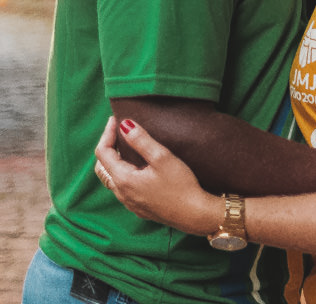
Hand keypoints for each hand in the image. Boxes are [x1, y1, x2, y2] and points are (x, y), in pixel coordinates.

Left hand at [94, 116, 222, 236]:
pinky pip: (122, 189)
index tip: (116, 119)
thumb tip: (124, 125)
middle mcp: (121, 193)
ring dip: (114, 162)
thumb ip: (141, 140)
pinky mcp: (139, 208)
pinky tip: (139, 170)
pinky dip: (123, 174)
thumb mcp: (162, 158)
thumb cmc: (181, 185)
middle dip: (107, 148)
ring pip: (111, 179)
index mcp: (123, 179)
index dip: (107, 133)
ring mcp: (129, 202)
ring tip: (127, 148)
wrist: (194, 214)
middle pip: (102, 167)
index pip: (103, 152)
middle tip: (119, 132)